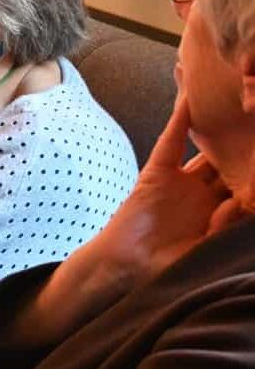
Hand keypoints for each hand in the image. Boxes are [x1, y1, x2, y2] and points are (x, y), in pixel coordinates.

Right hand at [3, 96, 248, 349]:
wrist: (125, 269)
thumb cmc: (166, 269)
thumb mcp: (205, 250)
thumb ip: (224, 228)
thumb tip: (238, 202)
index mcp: (220, 214)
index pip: (247, 187)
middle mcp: (204, 194)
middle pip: (232, 162)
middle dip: (248, 145)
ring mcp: (182, 181)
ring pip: (206, 146)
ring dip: (219, 125)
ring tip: (235, 101)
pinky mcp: (157, 173)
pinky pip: (171, 141)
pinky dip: (179, 121)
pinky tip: (190, 99)